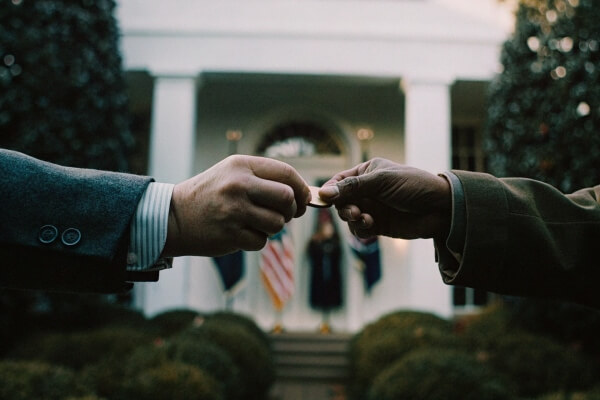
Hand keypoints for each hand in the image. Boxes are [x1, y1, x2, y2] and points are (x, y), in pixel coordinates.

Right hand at [163, 155, 309, 256]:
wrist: (175, 217)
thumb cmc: (211, 195)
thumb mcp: (233, 173)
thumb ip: (265, 179)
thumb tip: (304, 195)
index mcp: (241, 166)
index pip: (286, 173)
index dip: (301, 188)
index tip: (302, 199)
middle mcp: (238, 185)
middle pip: (287, 198)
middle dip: (291, 210)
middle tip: (283, 214)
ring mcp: (234, 210)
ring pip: (277, 223)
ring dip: (273, 227)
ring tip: (258, 223)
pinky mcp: (230, 234)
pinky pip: (261, 241)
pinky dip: (257, 240)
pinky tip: (242, 233)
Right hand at [318, 158, 451, 240]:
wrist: (440, 209)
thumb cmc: (414, 186)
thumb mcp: (382, 181)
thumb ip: (353, 187)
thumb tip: (324, 193)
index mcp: (366, 172)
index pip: (339, 181)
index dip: (330, 190)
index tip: (325, 199)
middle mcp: (366, 190)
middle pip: (340, 201)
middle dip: (343, 207)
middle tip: (353, 211)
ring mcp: (372, 208)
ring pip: (348, 217)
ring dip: (352, 219)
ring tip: (364, 218)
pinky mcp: (378, 225)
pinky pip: (359, 229)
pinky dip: (360, 229)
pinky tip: (371, 225)